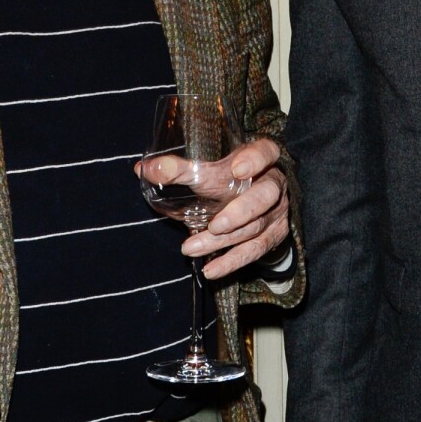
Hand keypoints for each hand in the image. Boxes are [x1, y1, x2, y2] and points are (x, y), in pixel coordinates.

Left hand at [137, 136, 289, 280]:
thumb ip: (180, 169)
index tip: (237, 169)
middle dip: (241, 211)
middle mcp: (274, 184)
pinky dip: (231, 262)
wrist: (253, 203)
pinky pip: (254, 251)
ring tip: (191, 248)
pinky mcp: (273, 236)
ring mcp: (277, 212)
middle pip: (266, 195)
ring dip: (222, 241)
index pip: (266, 152)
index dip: (255, 159)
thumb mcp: (210, 169)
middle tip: (215, 224)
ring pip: (254, 227)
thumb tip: (143, 170)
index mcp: (262, 158)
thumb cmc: (229, 178)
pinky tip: (211, 269)